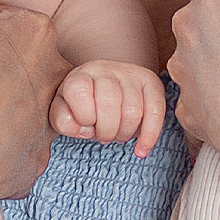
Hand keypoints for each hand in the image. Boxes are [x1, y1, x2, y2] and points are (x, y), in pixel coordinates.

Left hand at [51, 59, 167, 156]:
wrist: (104, 91)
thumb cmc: (83, 109)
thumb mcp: (64, 114)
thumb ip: (63, 121)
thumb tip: (85, 128)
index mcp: (80, 75)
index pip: (78, 91)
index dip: (82, 117)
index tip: (86, 126)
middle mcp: (104, 69)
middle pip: (109, 103)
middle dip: (106, 131)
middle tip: (104, 135)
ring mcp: (130, 73)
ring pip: (133, 110)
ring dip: (125, 134)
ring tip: (118, 134)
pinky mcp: (151, 82)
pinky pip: (156, 111)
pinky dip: (150, 135)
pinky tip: (141, 150)